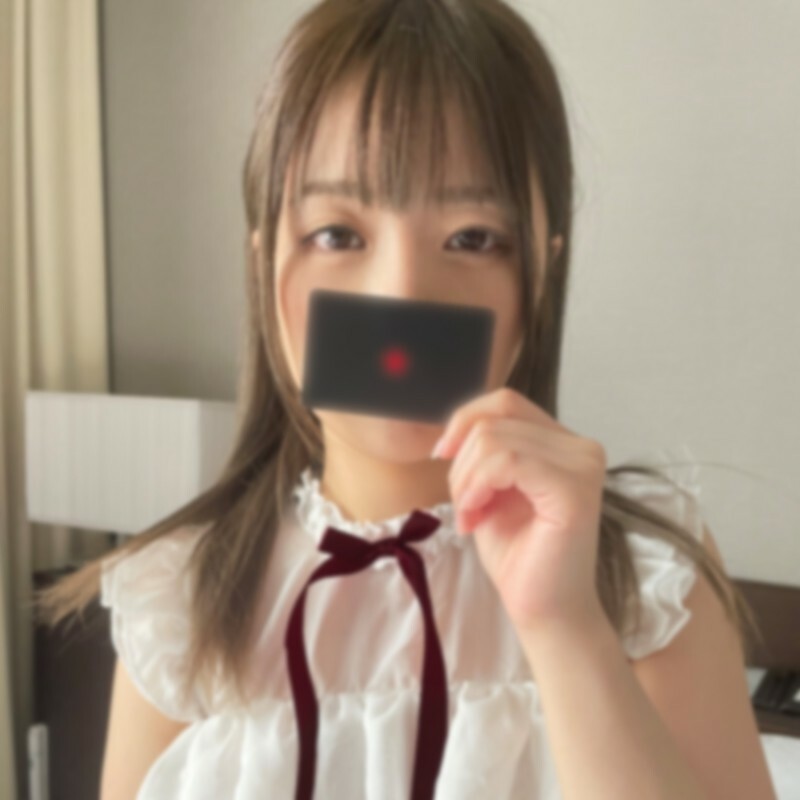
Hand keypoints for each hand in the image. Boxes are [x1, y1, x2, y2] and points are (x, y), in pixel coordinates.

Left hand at [431, 387, 606, 634]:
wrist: (542, 610)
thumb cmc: (518, 554)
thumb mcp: (490, 488)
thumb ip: (485, 449)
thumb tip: (458, 423)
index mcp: (562, 442)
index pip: (505, 401)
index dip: (465, 421)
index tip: (441, 454)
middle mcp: (581, 447)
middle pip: (494, 421)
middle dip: (461, 463)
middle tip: (464, 507)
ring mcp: (583, 465)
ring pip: (494, 439)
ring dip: (466, 480)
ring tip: (471, 516)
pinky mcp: (575, 490)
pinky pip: (508, 461)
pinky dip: (478, 486)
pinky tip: (476, 516)